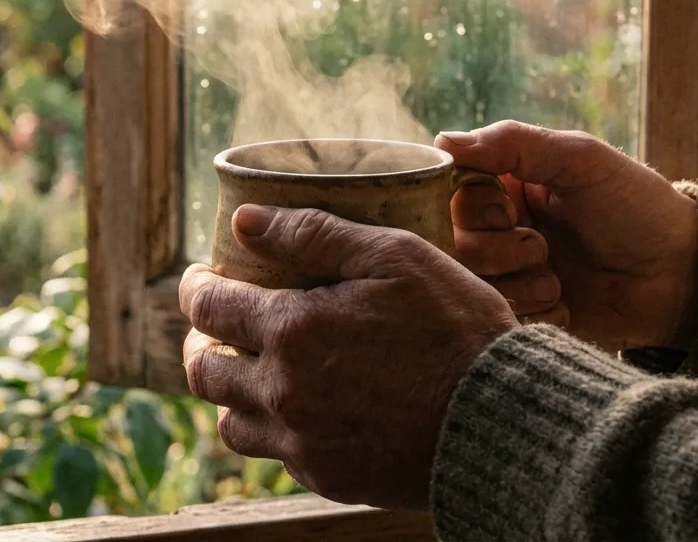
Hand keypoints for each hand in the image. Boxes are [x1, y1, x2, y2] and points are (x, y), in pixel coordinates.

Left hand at [179, 205, 517, 511]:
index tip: (203, 277)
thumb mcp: (395, 256)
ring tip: (253, 370)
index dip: (197, 287)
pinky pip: (277, 455)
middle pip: (203, 371)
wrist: (500, 421)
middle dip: (201, 342)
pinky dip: (276, 429)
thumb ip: (314, 233)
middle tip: (218, 326)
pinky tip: (304, 408)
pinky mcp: (327, 478)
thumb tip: (246, 219)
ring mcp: (302, 442)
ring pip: (231, 422)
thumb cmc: (456, 328)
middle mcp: (283, 392)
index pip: (208, 307)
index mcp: (292, 329)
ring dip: (231, 392)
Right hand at [436, 121, 697, 352]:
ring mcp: (513, 277)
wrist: (682, 275)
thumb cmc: (636, 206)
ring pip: (473, 286)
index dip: (475, 208)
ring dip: (518, 285)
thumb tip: (442, 139)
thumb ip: (513, 143)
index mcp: (507, 187)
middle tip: (543, 249)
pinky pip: (501, 321)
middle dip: (499, 251)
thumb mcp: (579, 159)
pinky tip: (567, 305)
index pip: (451, 195)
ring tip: (558, 281)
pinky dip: (534, 314)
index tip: (511, 209)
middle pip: (454, 245)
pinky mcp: (527, 318)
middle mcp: (501, 231)